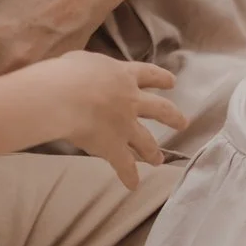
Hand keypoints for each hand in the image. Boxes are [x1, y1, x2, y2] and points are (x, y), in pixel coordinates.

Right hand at [33, 52, 181, 188]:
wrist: (62, 98)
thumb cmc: (66, 74)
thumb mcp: (83, 61)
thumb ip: (94, 69)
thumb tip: (90, 72)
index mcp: (123, 75)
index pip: (148, 74)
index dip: (161, 78)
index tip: (172, 82)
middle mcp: (131, 101)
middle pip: (160, 109)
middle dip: (173, 117)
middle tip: (183, 123)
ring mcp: (125, 126)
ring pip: (146, 141)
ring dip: (153, 152)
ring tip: (158, 160)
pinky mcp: (114, 147)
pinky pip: (125, 166)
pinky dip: (129, 177)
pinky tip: (133, 185)